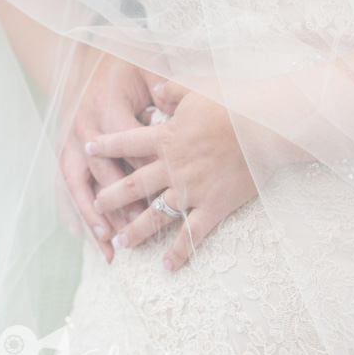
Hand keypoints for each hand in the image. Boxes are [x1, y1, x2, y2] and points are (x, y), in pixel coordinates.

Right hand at [58, 53, 163, 261]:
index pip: (126, 143)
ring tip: (106, 242)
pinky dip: (70, 209)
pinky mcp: (64, 149)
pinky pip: (64, 184)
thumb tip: (179, 112)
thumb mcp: (149, 66)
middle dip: (119, 202)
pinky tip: (80, 234)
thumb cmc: (126, 64)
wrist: (85, 57)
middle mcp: (83, 125)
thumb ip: (166, 87)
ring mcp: (70, 140)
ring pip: (79, 183)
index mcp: (106, 103)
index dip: (144, 169)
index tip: (164, 192)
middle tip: (136, 228)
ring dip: (92, 215)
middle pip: (100, 170)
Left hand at [89, 81, 263, 271]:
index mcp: (166, 137)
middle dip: (110, 196)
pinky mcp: (213, 206)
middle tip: (96, 205)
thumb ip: (171, 89)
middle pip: (133, 184)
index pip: (126, 142)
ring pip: (155, 215)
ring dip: (135, 230)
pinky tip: (165, 268)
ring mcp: (191, 190)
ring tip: (119, 241)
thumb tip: (154, 88)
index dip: (104, 146)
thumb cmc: (234, 102)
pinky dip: (178, 253)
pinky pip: (192, 235)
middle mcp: (172, 167)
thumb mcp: (197, 86)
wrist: (266, 125)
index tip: (87, 149)